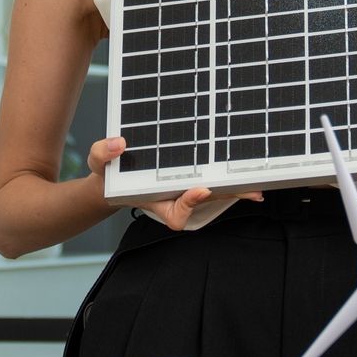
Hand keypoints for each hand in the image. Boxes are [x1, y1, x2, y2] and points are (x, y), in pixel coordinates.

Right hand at [86, 137, 258, 229]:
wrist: (115, 177)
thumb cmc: (109, 175)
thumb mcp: (98, 164)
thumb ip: (103, 154)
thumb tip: (118, 143)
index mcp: (156, 203)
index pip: (178, 213)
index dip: (190, 203)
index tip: (199, 189)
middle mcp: (175, 200)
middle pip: (205, 203)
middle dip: (227, 196)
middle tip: (251, 191)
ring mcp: (185, 192)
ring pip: (214, 194)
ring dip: (235, 190)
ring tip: (257, 186)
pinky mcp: (192, 180)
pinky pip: (213, 182)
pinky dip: (229, 178)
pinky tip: (247, 174)